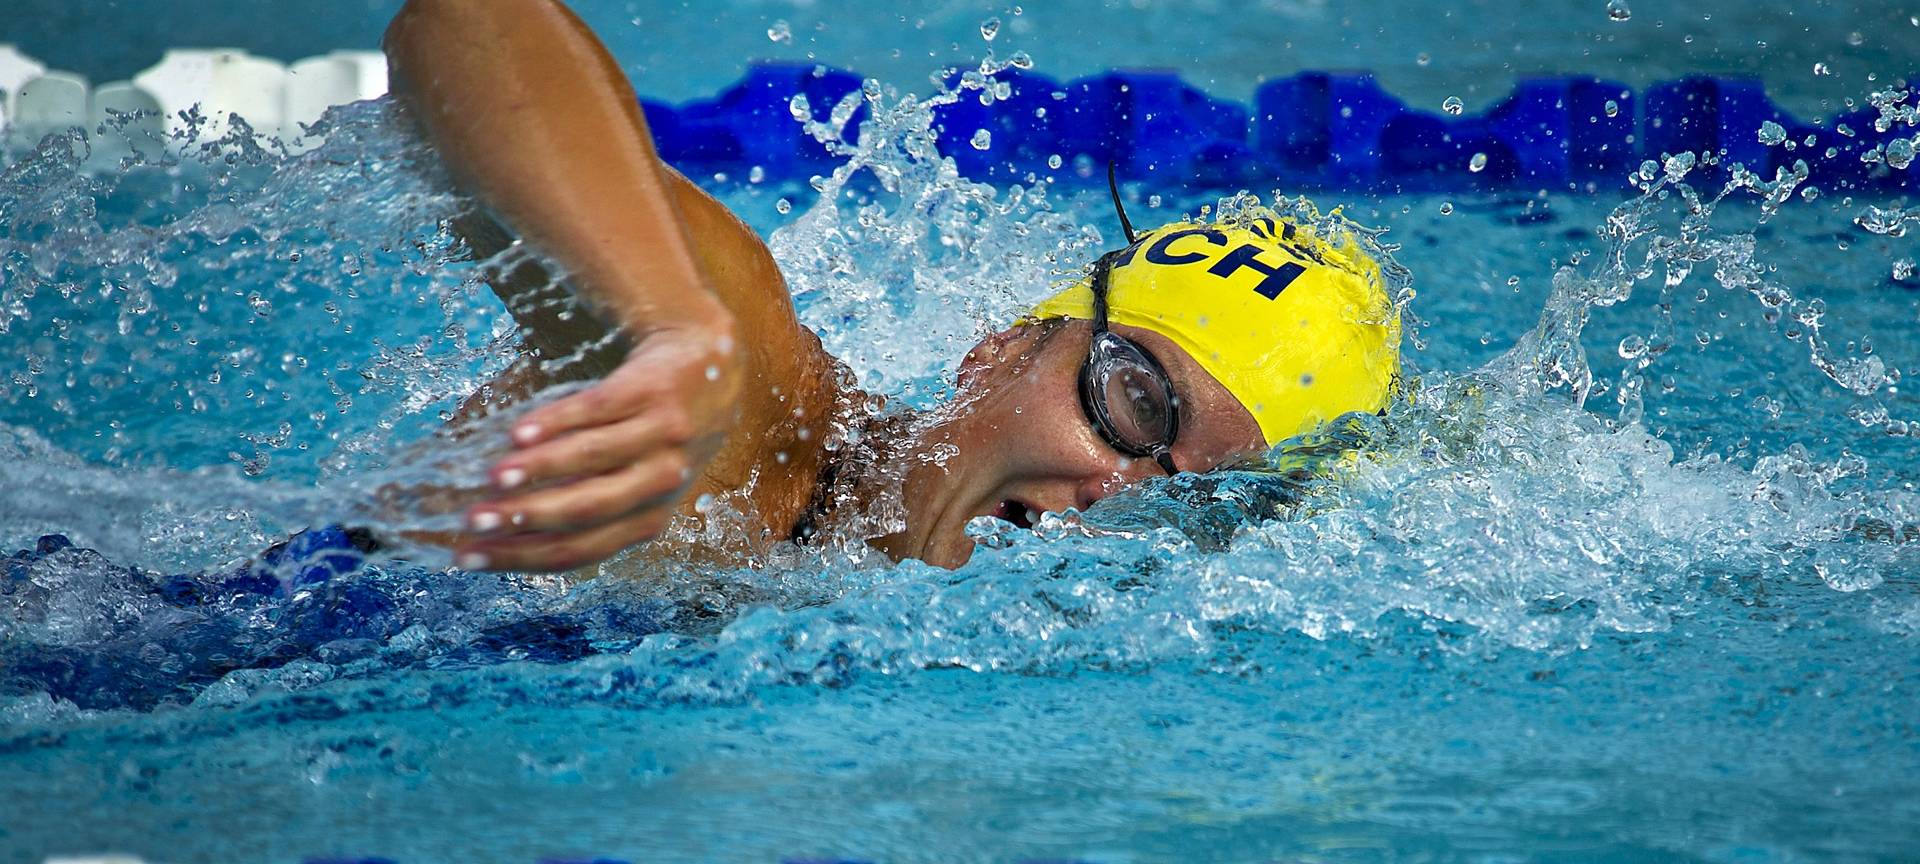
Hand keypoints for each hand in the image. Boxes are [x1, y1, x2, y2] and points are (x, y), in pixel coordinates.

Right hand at [454, 315, 740, 571]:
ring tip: (493, 477)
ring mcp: (661, 436)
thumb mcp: (633, 479)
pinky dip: (557, 422)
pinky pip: (599, 410)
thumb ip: (577, 500)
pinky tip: (519, 431)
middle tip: (473, 520)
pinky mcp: (652, 391)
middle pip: (586, 510)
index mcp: (648, 518)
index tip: (467, 557)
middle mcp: (661, 482)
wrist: (707, 362)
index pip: (579, 549)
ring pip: (593, 459)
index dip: (522, 557)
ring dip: (539, 470)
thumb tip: (491, 523)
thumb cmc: (653, 434)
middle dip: (525, 519)